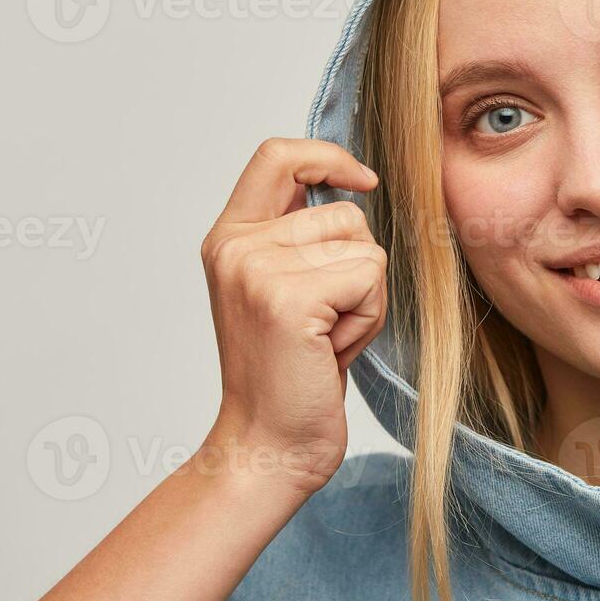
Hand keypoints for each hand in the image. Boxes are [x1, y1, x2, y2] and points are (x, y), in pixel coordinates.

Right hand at [199, 138, 386, 494]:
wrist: (269, 445)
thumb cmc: (290, 374)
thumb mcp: (282, 290)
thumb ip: (299, 237)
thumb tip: (352, 186)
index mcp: (229, 237)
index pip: (277, 155)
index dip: (328, 156)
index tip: (364, 180)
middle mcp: (235, 246)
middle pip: (346, 213)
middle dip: (357, 270)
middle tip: (323, 323)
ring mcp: (257, 270)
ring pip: (366, 247)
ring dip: (365, 297)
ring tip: (325, 337)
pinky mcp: (289, 299)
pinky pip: (370, 277)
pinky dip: (368, 318)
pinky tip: (332, 351)